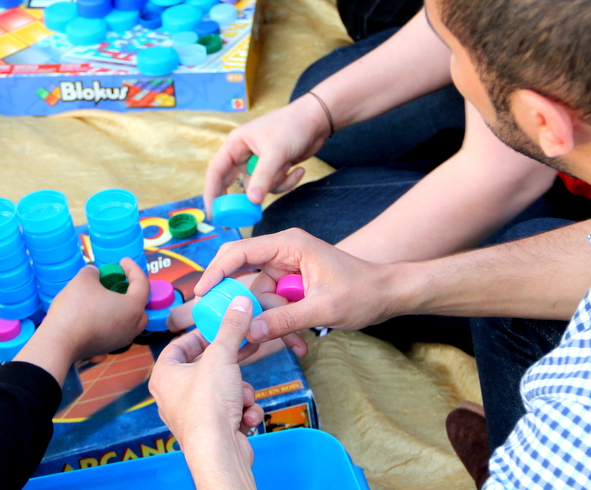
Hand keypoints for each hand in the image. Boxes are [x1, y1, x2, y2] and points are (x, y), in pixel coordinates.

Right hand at [15, 258, 149, 383]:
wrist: (59, 343)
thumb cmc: (76, 308)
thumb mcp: (83, 280)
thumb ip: (93, 272)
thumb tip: (94, 273)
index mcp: (133, 308)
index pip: (142, 283)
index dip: (133, 268)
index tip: (122, 261)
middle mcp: (133, 326)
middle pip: (139, 305)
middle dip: (131, 291)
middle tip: (117, 281)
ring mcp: (121, 340)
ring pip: (129, 319)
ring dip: (121, 306)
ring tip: (106, 296)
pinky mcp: (108, 347)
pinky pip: (116, 328)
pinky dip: (111, 317)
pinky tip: (95, 311)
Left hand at [150, 296, 262, 489]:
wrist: (219, 453)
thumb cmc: (208, 405)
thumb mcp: (222, 356)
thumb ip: (232, 328)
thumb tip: (240, 302)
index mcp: (164, 375)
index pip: (178, 345)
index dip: (200, 334)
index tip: (219, 329)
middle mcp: (172, 396)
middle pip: (204, 367)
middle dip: (229, 364)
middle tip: (244, 351)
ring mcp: (191, 415)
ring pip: (222, 389)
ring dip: (240, 390)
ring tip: (243, 396)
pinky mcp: (210, 431)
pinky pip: (228, 410)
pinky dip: (241, 410)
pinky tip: (246, 415)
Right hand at [194, 229, 403, 342]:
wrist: (389, 294)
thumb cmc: (363, 291)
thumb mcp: (323, 308)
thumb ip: (285, 319)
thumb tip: (250, 330)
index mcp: (288, 245)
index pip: (239, 251)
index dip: (216, 270)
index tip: (201, 293)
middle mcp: (283, 254)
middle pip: (246, 279)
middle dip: (244, 308)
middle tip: (232, 331)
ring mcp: (287, 270)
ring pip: (261, 299)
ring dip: (271, 324)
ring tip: (294, 345)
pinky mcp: (293, 286)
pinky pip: (275, 307)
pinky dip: (283, 325)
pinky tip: (300, 344)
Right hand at [203, 93, 330, 215]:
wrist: (318, 120)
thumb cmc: (293, 126)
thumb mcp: (276, 152)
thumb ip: (263, 177)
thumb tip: (252, 201)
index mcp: (235, 144)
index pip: (216, 171)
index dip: (211, 193)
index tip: (212, 214)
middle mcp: (243, 154)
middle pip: (233, 183)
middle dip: (242, 199)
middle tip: (243, 217)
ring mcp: (258, 162)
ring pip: (257, 187)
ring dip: (274, 185)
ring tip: (288, 169)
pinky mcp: (272, 168)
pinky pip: (272, 185)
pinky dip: (285, 182)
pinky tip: (298, 169)